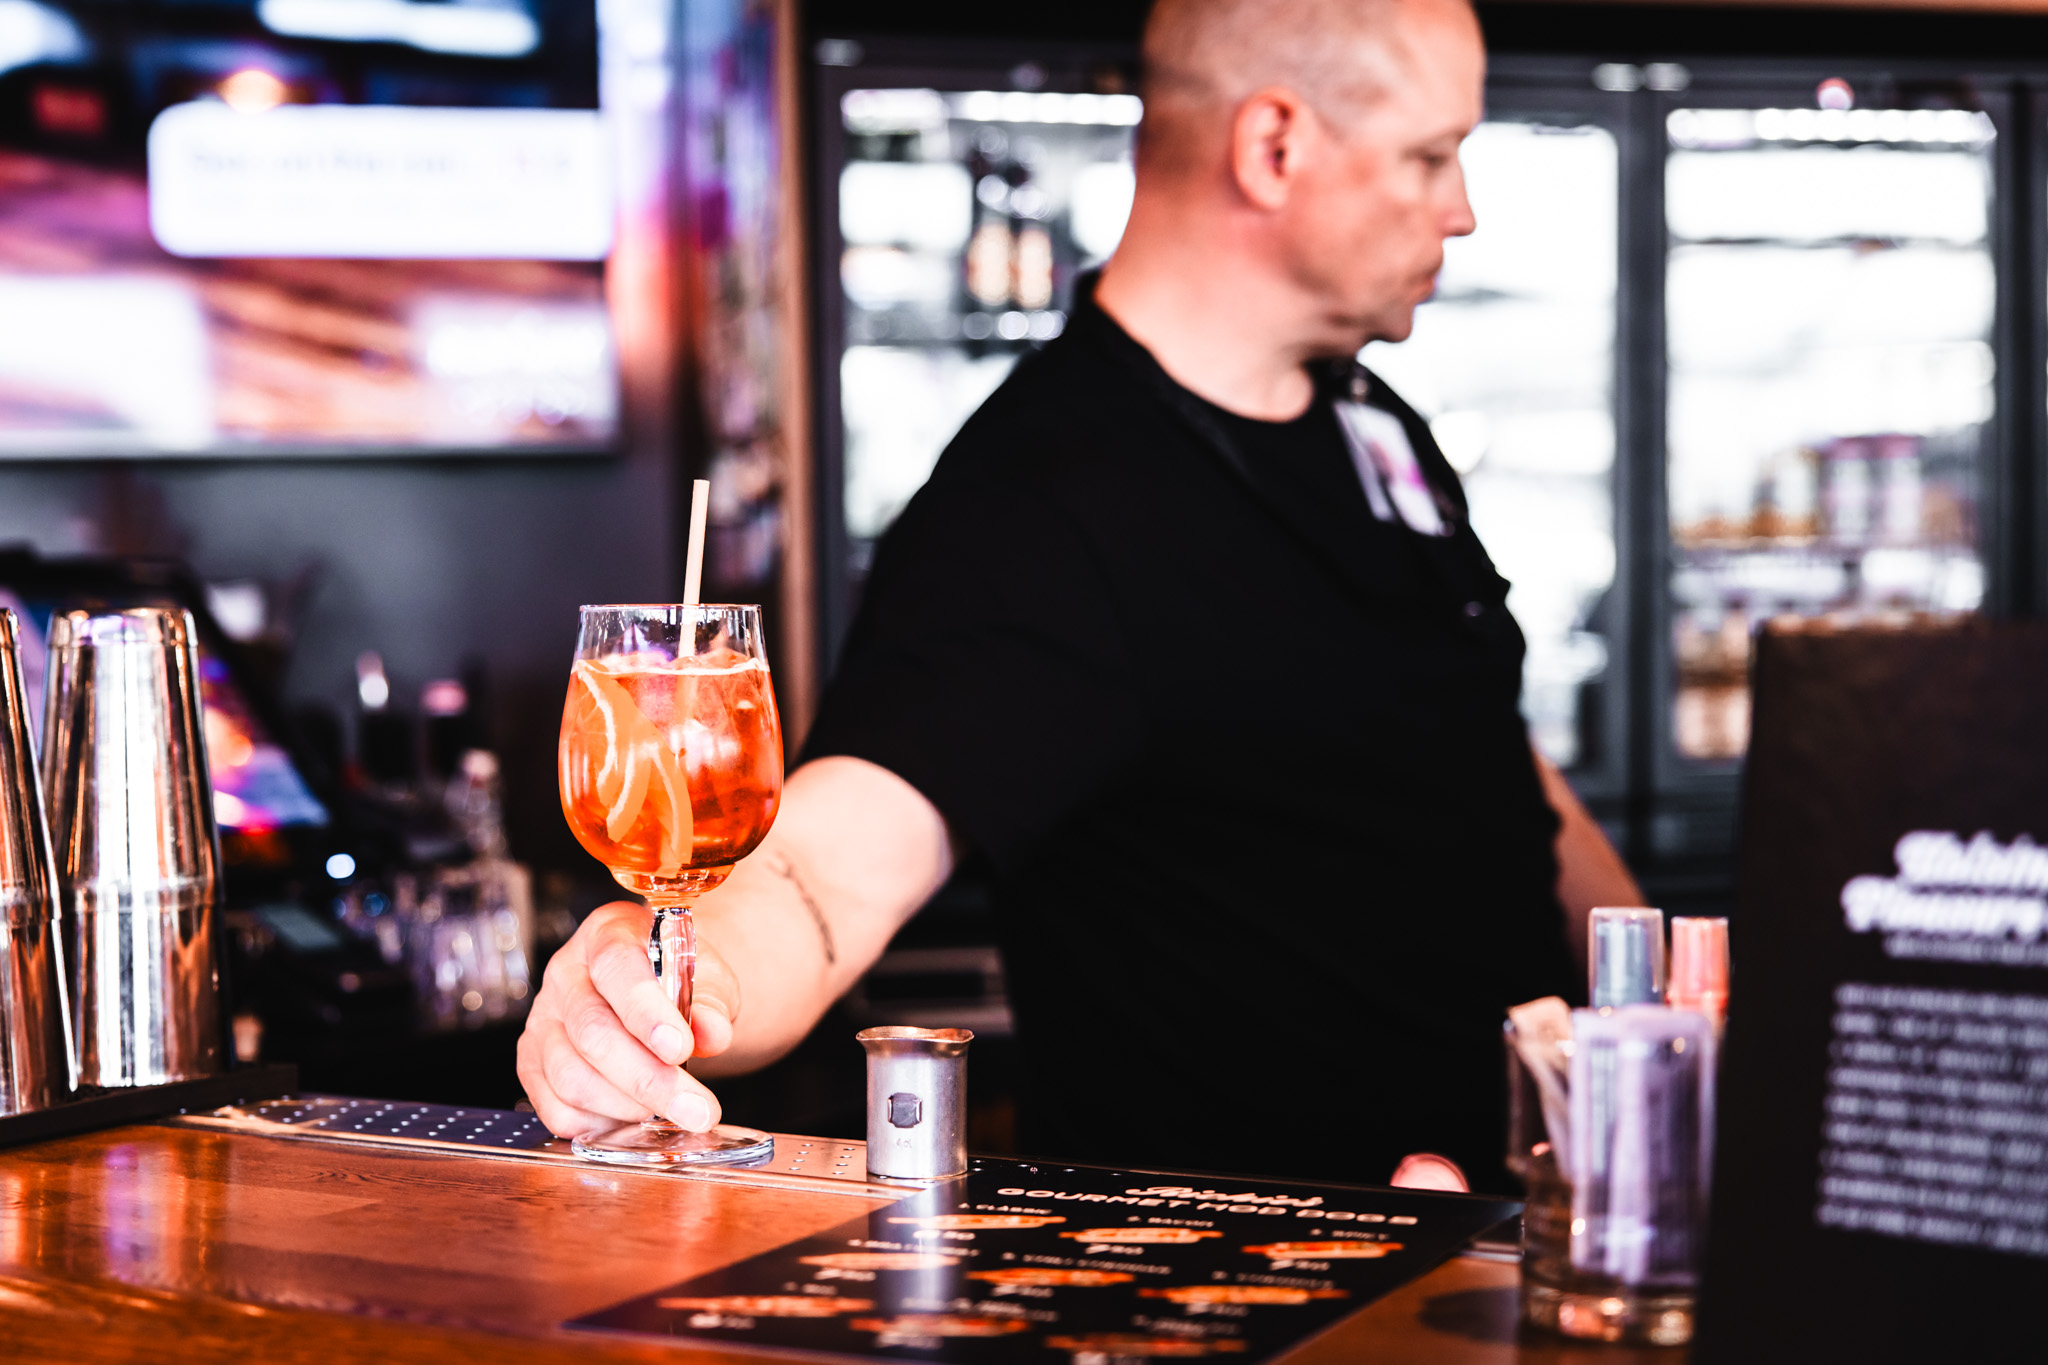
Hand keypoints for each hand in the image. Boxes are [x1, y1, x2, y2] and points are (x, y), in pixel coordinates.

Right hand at [516, 900, 740, 1138]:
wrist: (658, 995)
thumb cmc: (680, 982)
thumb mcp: (708, 979)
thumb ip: (711, 1003)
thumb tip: (711, 1033)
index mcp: (608, 935)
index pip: (616, 967)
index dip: (646, 1011)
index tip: (681, 1047)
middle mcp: (565, 976)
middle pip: (592, 1033)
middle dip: (649, 1079)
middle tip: (698, 1109)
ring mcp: (542, 1022)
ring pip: (571, 1077)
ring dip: (629, 1106)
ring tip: (673, 1110)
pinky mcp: (533, 1065)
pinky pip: (558, 1110)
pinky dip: (602, 1125)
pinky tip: (636, 1117)